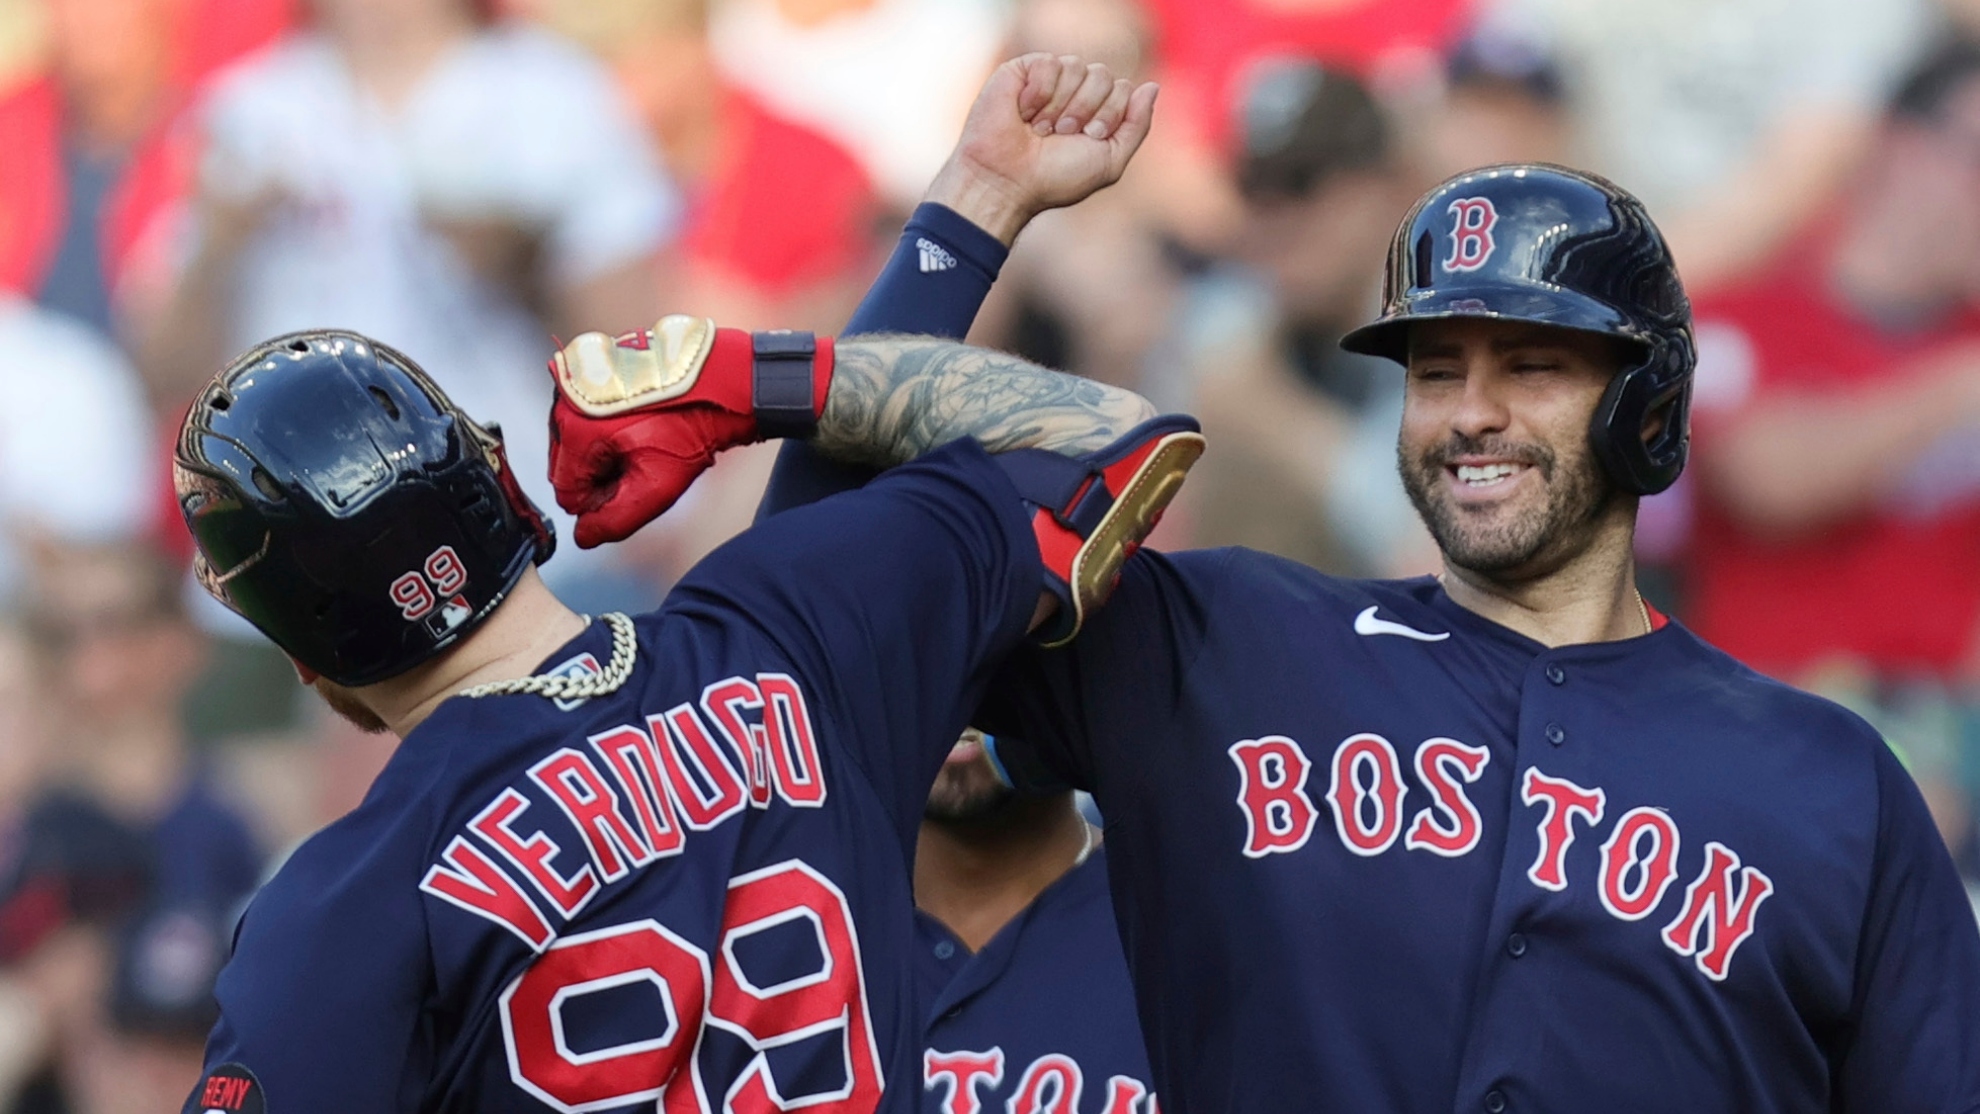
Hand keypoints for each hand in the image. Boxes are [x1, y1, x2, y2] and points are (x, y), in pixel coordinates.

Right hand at [547, 318, 831, 546]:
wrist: (720, 383)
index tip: (632, 488)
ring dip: (602, 454)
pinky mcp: (589, 372)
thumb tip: (584, 536)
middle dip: (598, 477)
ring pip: (575, 443)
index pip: (567, 493)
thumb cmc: (690, 427)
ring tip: (642, 445)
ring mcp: (576, 382)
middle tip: (640, 466)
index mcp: (575, 430)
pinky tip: (636, 427)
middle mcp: (564, 401)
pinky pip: (584, 418)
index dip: (599, 502)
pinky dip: (604, 430)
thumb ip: (615, 520)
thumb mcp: (656, 486)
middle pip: (568, 467)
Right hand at [924, 52, 1157, 244]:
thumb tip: (1152, 86)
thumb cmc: (1055, 178)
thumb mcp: (1110, 160)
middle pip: (1104, 75)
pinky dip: (1039, 93)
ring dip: (1060, 106)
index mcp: (1097, 110)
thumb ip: (1137, 125)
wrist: (1007, 181)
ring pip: (1077, 67)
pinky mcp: (1022, 70)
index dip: (1109, 115)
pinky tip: (1023, 112)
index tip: (1087, 139)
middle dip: (1086, 110)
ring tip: (1040, 128)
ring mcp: (1049, 79)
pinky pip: (1050, 63)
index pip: (1123, 89)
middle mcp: (1075, 91)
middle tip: (1061, 135)